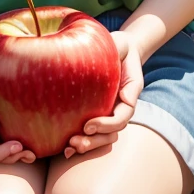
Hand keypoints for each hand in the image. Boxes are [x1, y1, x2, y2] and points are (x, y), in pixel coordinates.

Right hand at [0, 63, 36, 164]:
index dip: (0, 153)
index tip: (16, 145)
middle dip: (12, 156)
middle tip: (28, 152)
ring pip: (5, 150)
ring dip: (19, 155)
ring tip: (32, 154)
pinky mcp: (5, 122)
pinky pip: (12, 136)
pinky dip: (23, 144)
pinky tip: (35, 145)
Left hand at [63, 31, 143, 157]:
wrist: (114, 46)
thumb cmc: (119, 48)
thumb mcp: (124, 51)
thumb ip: (128, 72)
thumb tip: (127, 99)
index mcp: (126, 99)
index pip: (121, 119)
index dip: (106, 125)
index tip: (88, 125)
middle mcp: (118, 109)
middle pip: (111, 135)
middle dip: (94, 141)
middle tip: (74, 142)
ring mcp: (106, 112)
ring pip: (102, 138)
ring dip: (87, 145)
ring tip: (69, 147)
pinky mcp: (94, 112)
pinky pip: (90, 133)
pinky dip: (80, 141)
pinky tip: (64, 147)